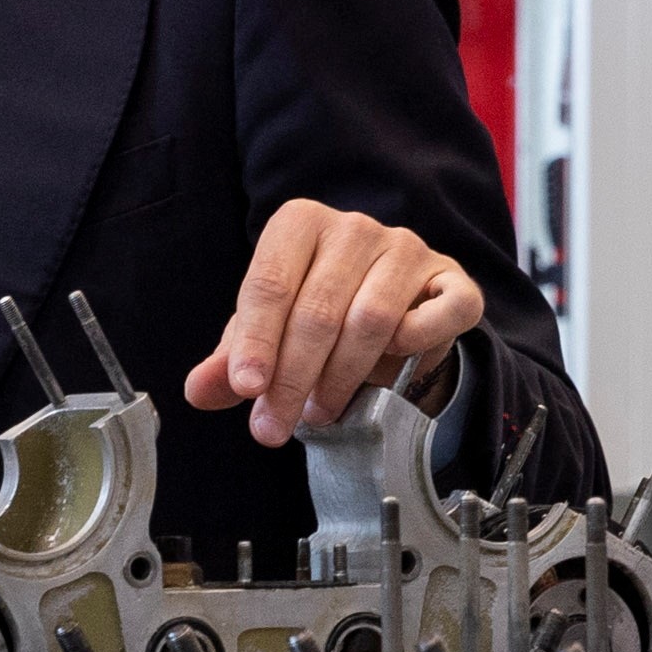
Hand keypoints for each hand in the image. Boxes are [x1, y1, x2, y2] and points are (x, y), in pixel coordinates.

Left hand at [183, 199, 484, 446]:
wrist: (392, 310)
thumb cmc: (318, 315)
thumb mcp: (266, 335)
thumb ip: (232, 362)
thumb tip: (198, 392)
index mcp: (299, 224)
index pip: (270, 284)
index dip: (255, 341)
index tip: (246, 389)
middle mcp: (354, 228)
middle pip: (318, 309)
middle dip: (292, 377)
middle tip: (274, 426)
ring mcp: (407, 249)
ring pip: (373, 318)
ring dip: (342, 376)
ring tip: (319, 411)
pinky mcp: (453, 279)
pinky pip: (443, 311)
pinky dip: (417, 342)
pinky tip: (392, 370)